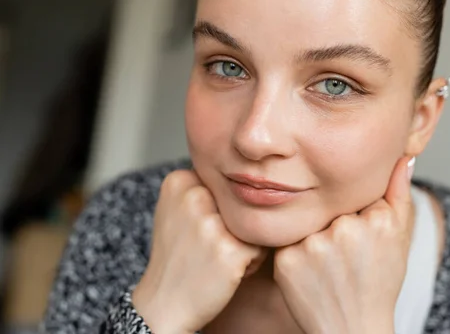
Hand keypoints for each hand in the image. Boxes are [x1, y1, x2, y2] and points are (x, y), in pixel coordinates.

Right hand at [132, 170, 265, 333]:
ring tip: (219, 258)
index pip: (228, 184)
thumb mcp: (178, 208)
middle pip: (243, 202)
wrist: (164, 303)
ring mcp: (211, 223)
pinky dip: (251, 262)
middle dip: (235, 225)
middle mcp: (193, 196)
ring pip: (255, 223)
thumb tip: (248, 170)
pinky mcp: (229, 250)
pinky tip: (228, 270)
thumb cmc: (178, 256)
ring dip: (246, 243)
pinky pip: (261, 247)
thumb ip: (204, 185)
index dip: (221, 209)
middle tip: (210, 246)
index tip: (198, 228)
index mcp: (180, 180)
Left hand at [274, 157, 414, 333]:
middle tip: (343, 252)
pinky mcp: (286, 260)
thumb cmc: (378, 283)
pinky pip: (288, 239)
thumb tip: (404, 157)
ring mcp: (313, 245)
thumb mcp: (400, 237)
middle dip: (334, 222)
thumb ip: (399, 191)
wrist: (352, 329)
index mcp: (378, 220)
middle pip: (331, 205)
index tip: (360, 236)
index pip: (356, 193)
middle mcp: (345, 229)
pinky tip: (309, 269)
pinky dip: (296, 250)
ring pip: (308, 221)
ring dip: (314, 235)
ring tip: (327, 263)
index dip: (356, 211)